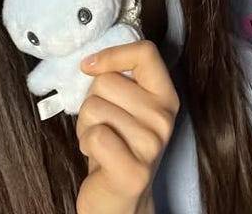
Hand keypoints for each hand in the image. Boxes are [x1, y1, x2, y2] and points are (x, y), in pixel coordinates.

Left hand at [75, 41, 179, 213]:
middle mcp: (164, 118)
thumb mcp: (126, 108)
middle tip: (100, 124)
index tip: (90, 66)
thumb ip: (120, 81)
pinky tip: (96, 156)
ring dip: (85, 125)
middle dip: (91, 101)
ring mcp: (152, 145)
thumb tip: (90, 62)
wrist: (120, 202)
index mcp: (165, 96)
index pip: (146, 53)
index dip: (113, 54)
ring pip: (94, 107)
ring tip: (99, 142)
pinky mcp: (134, 171)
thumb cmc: (116, 146)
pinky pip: (95, 135)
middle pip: (107, 82)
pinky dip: (85, 143)